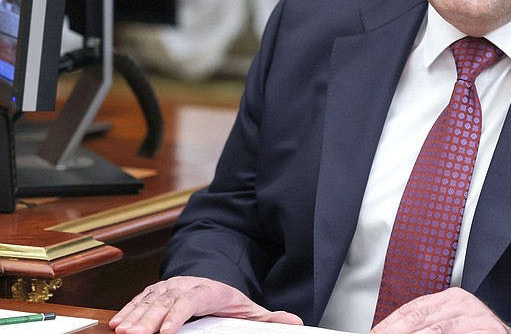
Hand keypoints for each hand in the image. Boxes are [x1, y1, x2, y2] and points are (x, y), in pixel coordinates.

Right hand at [109, 276, 302, 333]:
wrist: (213, 279)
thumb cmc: (228, 299)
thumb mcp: (250, 309)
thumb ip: (269, 318)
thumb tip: (295, 323)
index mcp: (209, 290)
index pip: (191, 300)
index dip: (178, 315)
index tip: (166, 333)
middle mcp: (185, 285)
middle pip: (166, 301)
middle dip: (149, 319)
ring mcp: (169, 287)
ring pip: (150, 300)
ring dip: (134, 316)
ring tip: (122, 331)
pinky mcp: (156, 292)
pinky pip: (140, 300)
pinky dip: (128, 311)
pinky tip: (117, 324)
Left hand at [371, 288, 510, 333]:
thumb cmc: (477, 332)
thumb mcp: (451, 323)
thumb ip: (428, 324)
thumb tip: (394, 330)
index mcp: (451, 297)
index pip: (412, 308)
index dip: (389, 322)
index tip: (375, 332)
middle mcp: (462, 304)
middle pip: (418, 317)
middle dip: (393, 331)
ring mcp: (475, 318)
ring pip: (435, 330)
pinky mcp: (485, 331)